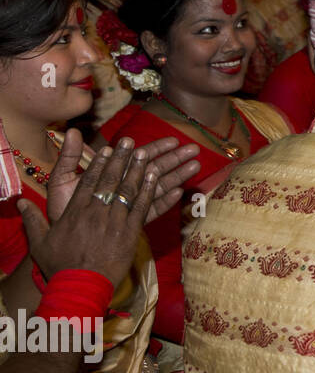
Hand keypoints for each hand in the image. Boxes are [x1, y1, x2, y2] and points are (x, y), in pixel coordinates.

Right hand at [19, 138, 157, 281]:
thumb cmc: (59, 266)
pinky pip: (142, 208)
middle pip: (110, 181)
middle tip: (129, 142)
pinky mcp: (130, 234)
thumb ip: (32, 219)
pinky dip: (149, 192)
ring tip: (145, 153)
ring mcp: (114, 223)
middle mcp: (95, 213)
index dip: (98, 164)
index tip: (106, 150)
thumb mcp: (40, 242)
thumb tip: (19, 202)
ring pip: (127, 191)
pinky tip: (154, 178)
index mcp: (74, 212)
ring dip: (137, 170)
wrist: (80, 286)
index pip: (88, 182)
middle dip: (120, 159)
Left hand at [46, 131, 200, 224]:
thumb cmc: (60, 208)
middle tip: (194, 148)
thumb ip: (69, 157)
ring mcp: (129, 204)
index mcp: (111, 174)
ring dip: (177, 176)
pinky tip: (179, 193)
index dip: (156, 147)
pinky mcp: (131, 222)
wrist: (60, 240)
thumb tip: (72, 132)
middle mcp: (123, 187)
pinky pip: (150, 210)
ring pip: (157, 187)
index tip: (173, 140)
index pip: (137, 157)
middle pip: (153, 169)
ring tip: (195, 166)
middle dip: (174, 158)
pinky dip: (165, 202)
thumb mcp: (60, 179)